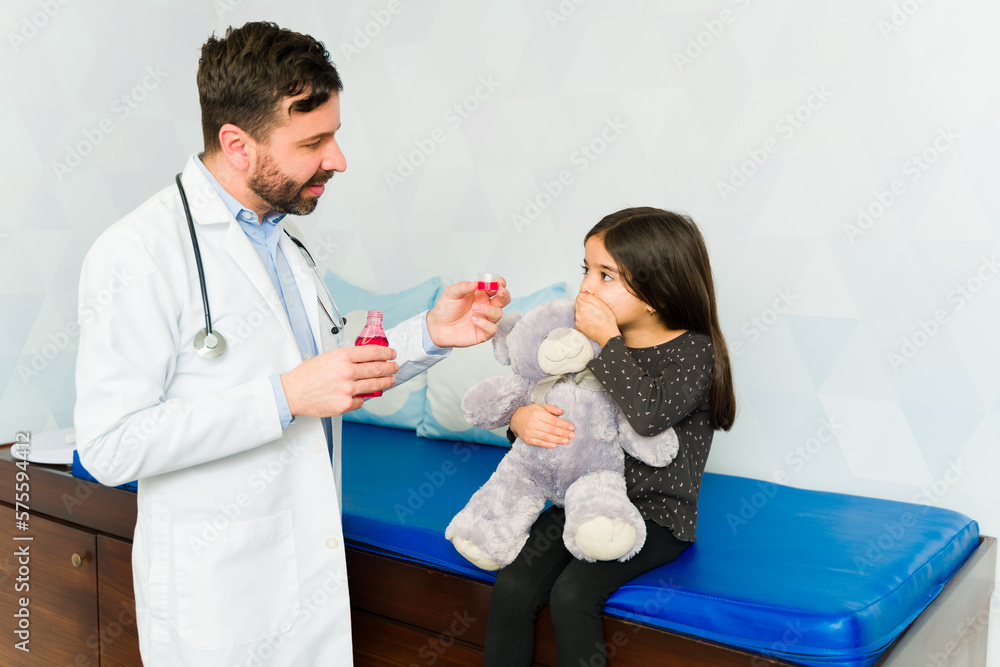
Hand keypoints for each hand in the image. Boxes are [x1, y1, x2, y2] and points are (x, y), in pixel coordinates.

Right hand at [280, 345, 398, 417]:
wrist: (293, 393)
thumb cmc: (307, 375)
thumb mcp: (328, 357)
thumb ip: (347, 358)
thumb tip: (365, 358)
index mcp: (343, 356)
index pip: (373, 352)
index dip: (387, 353)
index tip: (392, 354)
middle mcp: (347, 371)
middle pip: (378, 369)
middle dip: (390, 368)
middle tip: (394, 367)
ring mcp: (348, 389)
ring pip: (375, 385)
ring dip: (386, 382)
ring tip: (390, 380)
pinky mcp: (346, 404)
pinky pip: (362, 400)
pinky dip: (364, 397)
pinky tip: (365, 394)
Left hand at [426, 278, 510, 347]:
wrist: (436, 327)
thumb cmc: (445, 309)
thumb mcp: (451, 293)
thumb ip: (462, 287)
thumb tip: (475, 283)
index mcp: (481, 295)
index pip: (496, 287)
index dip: (500, 283)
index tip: (499, 281)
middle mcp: (486, 306)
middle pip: (504, 300)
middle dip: (505, 295)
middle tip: (499, 291)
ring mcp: (485, 320)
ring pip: (498, 314)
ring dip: (489, 310)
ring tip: (475, 308)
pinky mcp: (483, 333)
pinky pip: (492, 329)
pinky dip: (485, 324)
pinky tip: (474, 320)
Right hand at [510, 404, 574, 448]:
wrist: (515, 419)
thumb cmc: (530, 412)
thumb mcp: (540, 406)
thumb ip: (551, 408)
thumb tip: (561, 411)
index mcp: (537, 413)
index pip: (553, 420)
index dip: (563, 424)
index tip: (572, 427)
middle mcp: (533, 423)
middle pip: (551, 429)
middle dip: (563, 433)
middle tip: (572, 435)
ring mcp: (529, 432)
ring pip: (546, 437)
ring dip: (558, 440)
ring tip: (566, 441)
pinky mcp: (527, 439)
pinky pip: (539, 443)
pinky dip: (547, 445)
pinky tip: (555, 445)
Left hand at [575, 293, 619, 346]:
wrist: (608, 335)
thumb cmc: (607, 320)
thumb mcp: (602, 305)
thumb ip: (590, 297)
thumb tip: (582, 293)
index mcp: (583, 307)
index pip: (579, 296)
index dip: (586, 297)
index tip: (592, 300)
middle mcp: (578, 314)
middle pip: (578, 304)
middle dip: (584, 304)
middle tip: (595, 309)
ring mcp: (578, 322)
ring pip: (578, 312)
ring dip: (584, 312)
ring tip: (594, 316)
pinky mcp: (579, 328)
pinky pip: (579, 320)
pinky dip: (584, 319)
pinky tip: (591, 321)